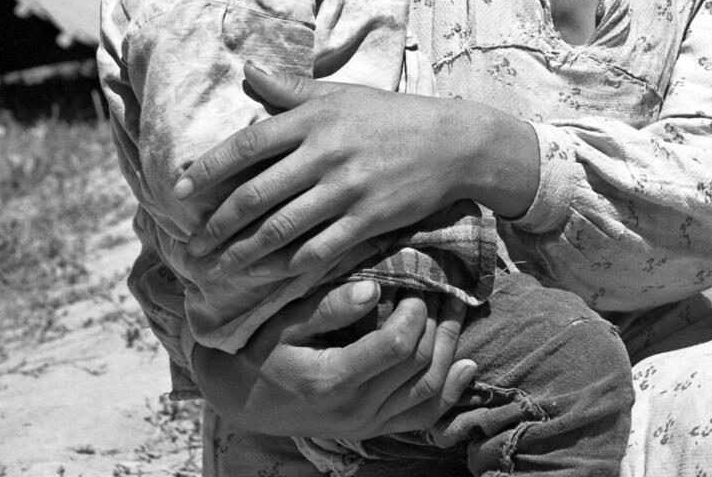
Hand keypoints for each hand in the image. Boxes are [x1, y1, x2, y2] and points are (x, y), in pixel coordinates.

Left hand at [175, 62, 467, 276]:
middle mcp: (325, 153)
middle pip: (255, 195)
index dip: (208, 169)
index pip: (247, 144)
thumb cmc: (390, 116)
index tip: (178, 190)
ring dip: (241, 254)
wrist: (452, 142)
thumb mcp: (342, 95)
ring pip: (280, 229)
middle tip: (191, 247)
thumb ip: (292, 88)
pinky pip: (318, 250)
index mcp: (314, 119)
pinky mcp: (368, 219)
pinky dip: (287, 267)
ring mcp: (346, 189)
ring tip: (217, 269)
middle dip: (216, 225)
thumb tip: (247, 69)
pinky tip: (267, 277)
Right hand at [194, 279, 476, 437]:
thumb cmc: (263, 350)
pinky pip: (422, 416)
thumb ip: (329, 307)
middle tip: (443, 286)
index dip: (415, 311)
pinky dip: (450, 392)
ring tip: (458, 309)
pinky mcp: (373, 429)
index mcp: (333, 380)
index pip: (396, 346)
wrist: (244, 399)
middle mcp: (355, 410)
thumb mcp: (286, 322)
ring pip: (428, 390)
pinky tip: (466, 365)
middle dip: (438, 321)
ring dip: (450, 347)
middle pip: (418, 365)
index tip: (416, 282)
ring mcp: (367, 425)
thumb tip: (375, 289)